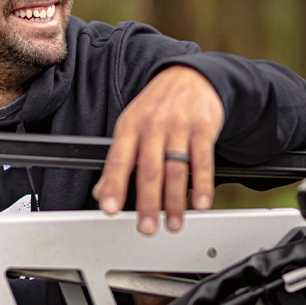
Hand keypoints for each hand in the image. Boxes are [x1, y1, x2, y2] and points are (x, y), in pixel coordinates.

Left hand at [93, 65, 224, 234]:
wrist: (188, 76)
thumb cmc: (156, 107)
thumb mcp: (130, 127)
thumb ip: (118, 160)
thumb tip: (102, 192)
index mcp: (130, 126)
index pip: (118, 160)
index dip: (113, 185)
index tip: (109, 208)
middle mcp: (153, 126)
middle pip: (149, 170)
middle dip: (147, 203)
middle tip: (146, 228)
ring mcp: (179, 127)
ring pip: (176, 170)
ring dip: (174, 202)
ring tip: (172, 224)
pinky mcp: (204, 129)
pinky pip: (203, 160)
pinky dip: (203, 185)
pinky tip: (200, 203)